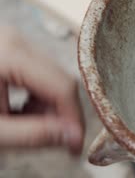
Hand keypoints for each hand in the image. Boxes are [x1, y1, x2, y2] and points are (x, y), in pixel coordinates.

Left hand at [0, 27, 83, 154]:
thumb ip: (34, 135)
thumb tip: (72, 136)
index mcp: (8, 54)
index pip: (62, 86)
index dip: (73, 119)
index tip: (75, 145)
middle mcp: (15, 38)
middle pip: (59, 78)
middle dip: (59, 112)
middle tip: (55, 140)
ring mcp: (12, 39)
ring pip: (52, 74)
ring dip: (48, 104)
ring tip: (26, 125)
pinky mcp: (8, 45)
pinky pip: (38, 70)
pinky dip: (35, 94)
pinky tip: (18, 109)